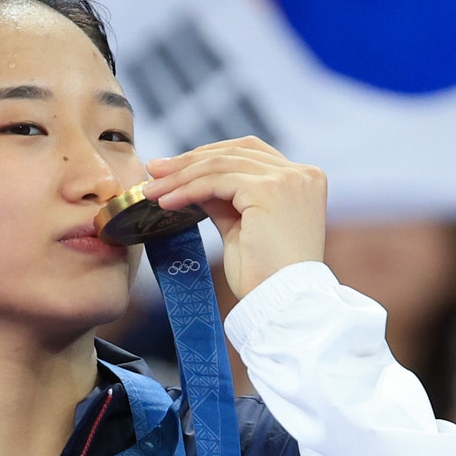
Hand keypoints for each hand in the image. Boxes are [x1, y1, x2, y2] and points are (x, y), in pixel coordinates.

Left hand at [140, 137, 325, 297]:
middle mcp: (301, 173)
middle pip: (234, 152)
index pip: (249, 152)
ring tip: (152, 190)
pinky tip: (167, 202)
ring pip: (221, 165)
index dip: (209, 155)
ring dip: (180, 176)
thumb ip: (224, 200)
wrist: (284, 303)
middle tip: (153, 170)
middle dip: (189, 161)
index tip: (174, 167)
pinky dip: (188, 190)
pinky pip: (217, 181)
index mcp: (303, 180)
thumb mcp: (241, 228)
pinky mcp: (269, 190)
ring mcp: (287, 179)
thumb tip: (193, 182)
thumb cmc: (265, 276)